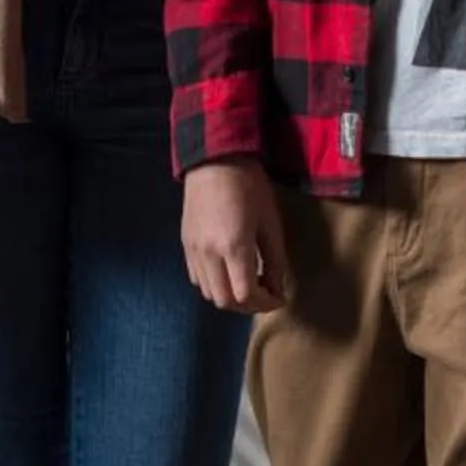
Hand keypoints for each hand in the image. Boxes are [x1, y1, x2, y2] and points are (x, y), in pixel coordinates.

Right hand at [181, 161, 290, 314]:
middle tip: (265, 294)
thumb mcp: (270, 223)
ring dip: (230, 297)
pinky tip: (228, 271)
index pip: (246, 295)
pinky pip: (197, 278)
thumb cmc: (249, 186)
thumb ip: (275, 260)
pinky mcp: (185, 244)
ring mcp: (193, 250)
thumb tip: (278, 288)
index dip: (266, 303)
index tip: (280, 296)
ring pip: (208, 293)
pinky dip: (214, 284)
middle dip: (248, 305)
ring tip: (248, 283)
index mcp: (233, 247)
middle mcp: (209, 255)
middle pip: (225, 301)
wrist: (215, 160)